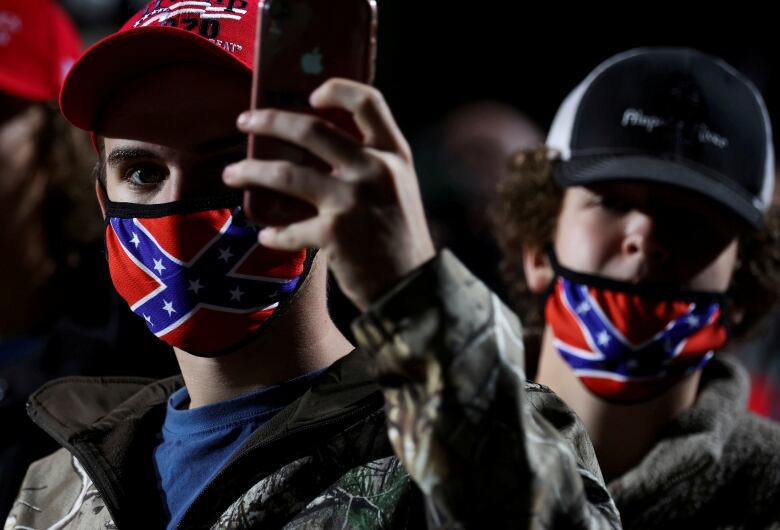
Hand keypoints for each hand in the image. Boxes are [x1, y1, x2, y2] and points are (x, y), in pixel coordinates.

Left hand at [223, 78, 434, 310]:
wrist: (412, 287)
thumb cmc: (400, 236)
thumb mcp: (399, 187)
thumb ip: (371, 163)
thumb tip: (317, 145)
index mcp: (393, 154)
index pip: (368, 101)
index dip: (336, 89)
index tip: (310, 96)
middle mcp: (374, 170)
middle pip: (311, 129)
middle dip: (269, 121)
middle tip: (245, 122)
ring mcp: (352, 201)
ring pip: (286, 173)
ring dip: (250, 171)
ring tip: (230, 173)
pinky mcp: (334, 234)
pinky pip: (289, 228)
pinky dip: (274, 233)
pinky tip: (265, 235)